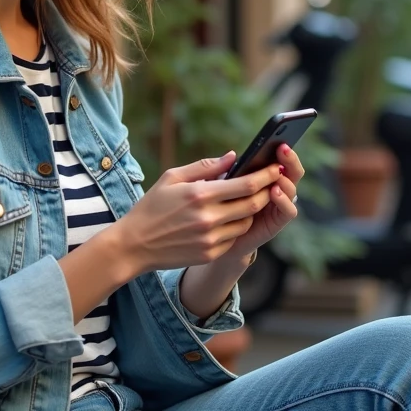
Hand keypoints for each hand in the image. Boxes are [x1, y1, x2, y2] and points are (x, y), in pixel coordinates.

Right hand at [115, 152, 281, 273]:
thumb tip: (234, 156)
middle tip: (272, 183)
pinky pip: (234, 238)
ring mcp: (210, 239)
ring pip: (246, 222)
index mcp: (200, 194)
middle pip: (253, 204)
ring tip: (250, 200)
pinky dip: (237, 226)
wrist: (134, 245)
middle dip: (267, 192)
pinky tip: (230, 218)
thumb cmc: (152, 206)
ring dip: (252, 210)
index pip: (246, 184)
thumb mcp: (172, 177)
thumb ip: (205, 166)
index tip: (276, 168)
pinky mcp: (209, 254)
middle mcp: (208, 218)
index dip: (266, 176)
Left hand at [217, 143, 304, 262]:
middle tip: (282, 149)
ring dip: (287, 178)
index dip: (281, 150)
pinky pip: (288, 212)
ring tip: (276, 172)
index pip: (278, 158)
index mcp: (259, 175)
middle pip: (291, 171)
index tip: (277, 139)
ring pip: (291, 189)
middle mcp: (272, 188)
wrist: (207, 239)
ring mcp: (275, 206)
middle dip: (289, 159)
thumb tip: (232, 154)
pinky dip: (284, 200)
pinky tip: (274, 192)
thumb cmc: (206, 209)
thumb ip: (216, 171)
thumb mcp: (207, 186)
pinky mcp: (275, 223)